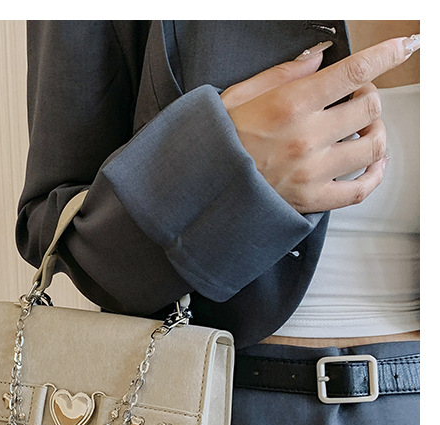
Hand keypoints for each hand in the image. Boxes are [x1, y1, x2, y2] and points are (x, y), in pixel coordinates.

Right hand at [220, 37, 416, 213]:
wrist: (198, 188)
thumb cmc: (216, 143)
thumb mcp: (239, 95)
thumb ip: (284, 73)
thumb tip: (321, 57)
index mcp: (289, 105)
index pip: (355, 72)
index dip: (387, 55)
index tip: (404, 46)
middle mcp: (305, 138)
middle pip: (370, 108)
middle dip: (370, 96)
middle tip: (356, 97)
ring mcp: (311, 172)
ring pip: (373, 146)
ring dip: (375, 132)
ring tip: (361, 129)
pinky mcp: (311, 200)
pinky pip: (361, 189)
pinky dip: (376, 174)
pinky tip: (373, 162)